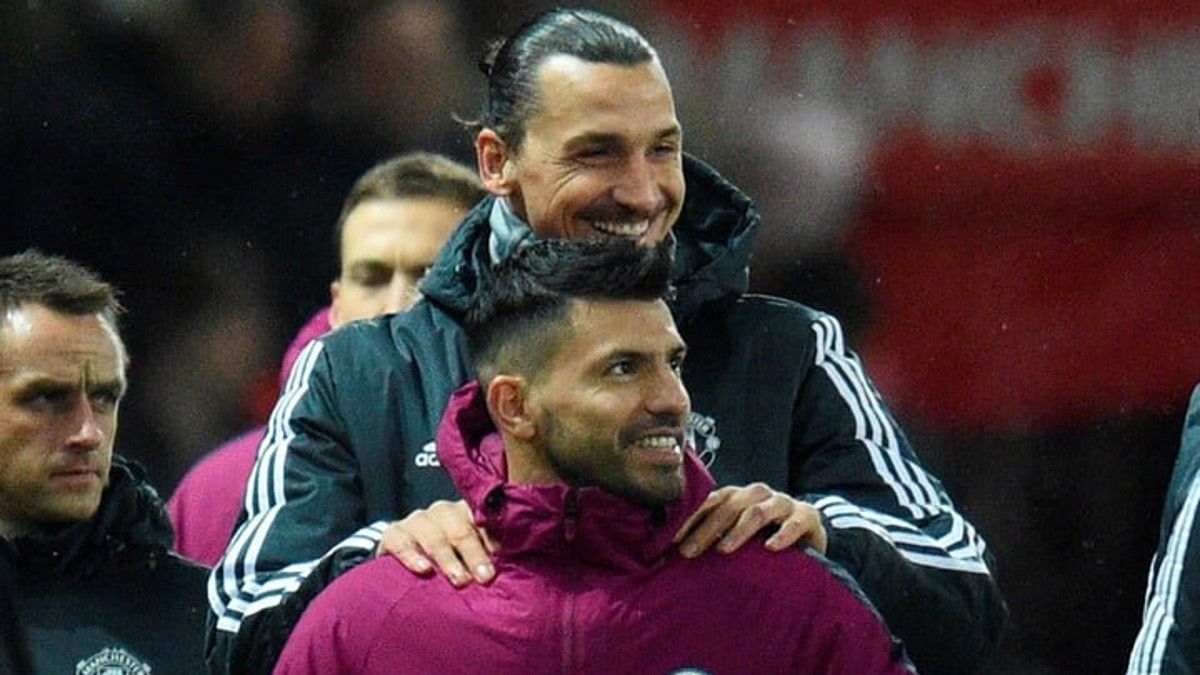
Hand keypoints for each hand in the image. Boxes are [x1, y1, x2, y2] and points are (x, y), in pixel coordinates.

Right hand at [377, 499, 498, 586]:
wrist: (410, 565)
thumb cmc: (454, 565)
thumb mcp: (475, 561)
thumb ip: (493, 560)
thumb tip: (520, 575)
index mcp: (470, 514)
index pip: (485, 519)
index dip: (494, 540)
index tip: (502, 561)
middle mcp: (444, 512)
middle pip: (460, 525)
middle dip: (474, 552)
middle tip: (485, 577)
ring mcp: (418, 521)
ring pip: (432, 531)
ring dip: (447, 556)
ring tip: (459, 579)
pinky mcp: (393, 534)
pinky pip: (399, 539)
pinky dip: (411, 554)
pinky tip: (423, 569)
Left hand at [673, 483, 826, 557]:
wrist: (809, 538)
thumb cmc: (764, 540)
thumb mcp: (737, 537)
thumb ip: (713, 539)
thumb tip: (674, 556)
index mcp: (737, 496)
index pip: (709, 501)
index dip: (689, 519)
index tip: (671, 541)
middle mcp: (757, 494)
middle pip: (729, 506)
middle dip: (707, 529)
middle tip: (690, 552)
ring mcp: (783, 503)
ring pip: (757, 511)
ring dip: (738, 531)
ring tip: (723, 550)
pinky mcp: (807, 516)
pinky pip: (794, 523)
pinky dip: (782, 535)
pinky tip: (771, 548)